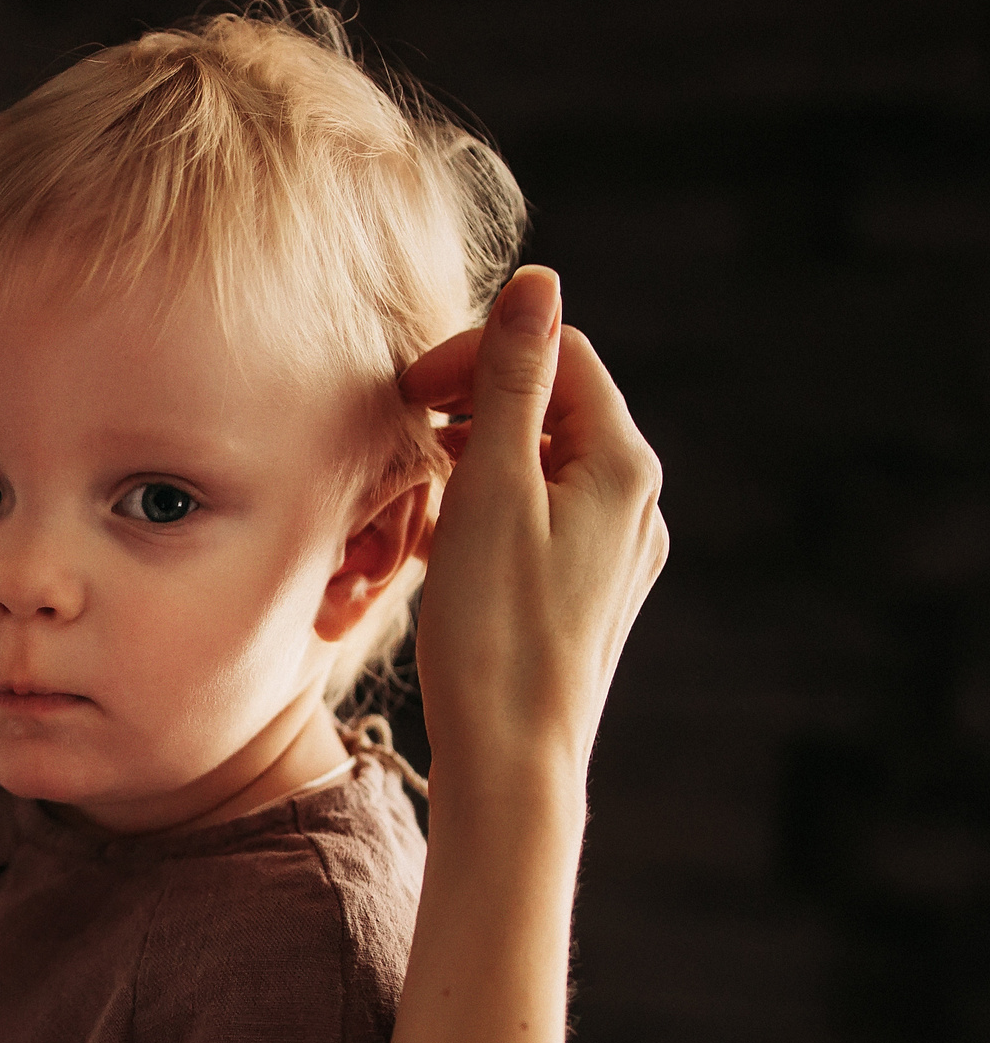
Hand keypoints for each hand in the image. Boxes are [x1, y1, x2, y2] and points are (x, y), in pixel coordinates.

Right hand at [402, 266, 668, 791]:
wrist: (512, 762)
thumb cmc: (493, 630)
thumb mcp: (490, 490)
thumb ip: (510, 384)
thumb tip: (536, 281)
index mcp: (624, 467)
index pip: (559, 356)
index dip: (480, 355)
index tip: (409, 393)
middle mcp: (636, 506)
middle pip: (555, 409)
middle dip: (475, 407)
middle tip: (405, 435)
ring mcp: (615, 555)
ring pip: (542, 468)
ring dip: (476, 460)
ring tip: (418, 492)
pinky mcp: (586, 597)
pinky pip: (539, 521)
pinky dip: (488, 510)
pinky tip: (441, 544)